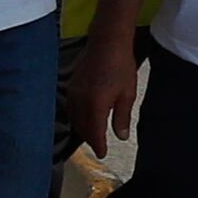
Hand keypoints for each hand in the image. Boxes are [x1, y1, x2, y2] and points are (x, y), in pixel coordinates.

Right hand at [71, 28, 142, 150]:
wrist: (106, 43)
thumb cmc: (120, 66)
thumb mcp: (127, 93)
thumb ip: (122, 117)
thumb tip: (121, 136)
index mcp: (96, 105)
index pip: (94, 132)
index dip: (98, 145)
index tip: (102, 154)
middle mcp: (80, 101)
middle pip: (81, 127)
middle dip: (89, 138)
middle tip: (98, 145)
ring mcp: (73, 93)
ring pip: (74, 118)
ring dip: (82, 128)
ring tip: (91, 133)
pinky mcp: (71, 86)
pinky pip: (70, 107)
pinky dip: (76, 116)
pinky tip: (83, 116)